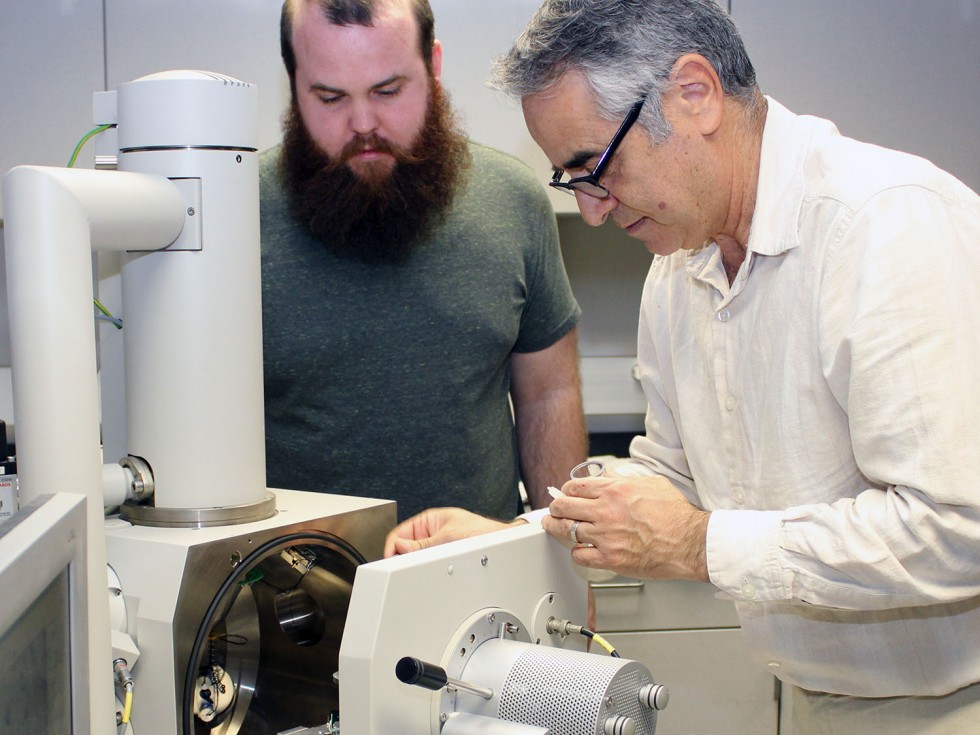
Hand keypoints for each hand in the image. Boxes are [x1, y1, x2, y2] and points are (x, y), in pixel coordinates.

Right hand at [383, 507, 522, 556]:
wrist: (501, 543)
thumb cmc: (482, 531)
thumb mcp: (449, 537)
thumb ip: (423, 545)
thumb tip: (401, 547)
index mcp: (428, 520)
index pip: (400, 533)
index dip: (393, 547)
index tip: (390, 561)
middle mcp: (430, 532)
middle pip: (406, 547)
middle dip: (403, 557)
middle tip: (401, 569)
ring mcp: (436, 546)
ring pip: (416, 557)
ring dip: (414, 564)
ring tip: (416, 570)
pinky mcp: (443, 557)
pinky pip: (427, 564)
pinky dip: (424, 568)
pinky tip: (426, 572)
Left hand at [542, 475, 709, 580]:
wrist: (691, 542)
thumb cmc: (677, 515)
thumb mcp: (652, 483)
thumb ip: (626, 479)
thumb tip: (611, 476)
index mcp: (615, 490)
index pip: (575, 487)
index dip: (566, 491)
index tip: (565, 495)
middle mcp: (606, 511)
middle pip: (564, 507)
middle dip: (555, 509)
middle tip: (554, 511)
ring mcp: (605, 536)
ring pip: (566, 531)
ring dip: (558, 529)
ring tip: (556, 528)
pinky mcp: (610, 559)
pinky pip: (579, 555)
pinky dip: (577, 553)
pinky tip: (581, 550)